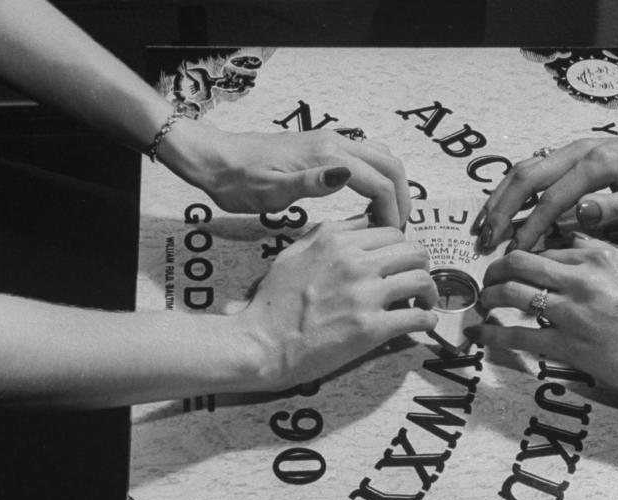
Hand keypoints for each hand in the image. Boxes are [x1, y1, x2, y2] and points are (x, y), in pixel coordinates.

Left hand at [160, 122, 411, 227]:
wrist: (214, 158)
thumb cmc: (237, 181)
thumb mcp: (269, 191)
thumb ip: (309, 184)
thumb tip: (345, 176)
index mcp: (327, 155)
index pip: (381, 183)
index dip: (393, 213)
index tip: (392, 240)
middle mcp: (335, 142)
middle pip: (391, 166)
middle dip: (403, 199)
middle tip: (398, 232)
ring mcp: (331, 141)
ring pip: (382, 158)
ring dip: (394, 187)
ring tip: (387, 219)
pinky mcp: (324, 146)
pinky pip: (367, 157)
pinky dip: (379, 178)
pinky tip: (368, 203)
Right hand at [233, 217, 437, 391]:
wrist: (260, 345)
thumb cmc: (273, 304)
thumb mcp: (294, 253)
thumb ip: (329, 234)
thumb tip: (361, 224)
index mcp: (336, 240)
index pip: (390, 230)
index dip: (400, 247)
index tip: (400, 261)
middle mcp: (353, 261)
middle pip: (414, 250)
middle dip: (420, 265)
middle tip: (416, 280)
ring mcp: (364, 294)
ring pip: (422, 279)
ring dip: (429, 292)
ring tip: (423, 302)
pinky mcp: (371, 327)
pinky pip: (418, 317)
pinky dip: (427, 320)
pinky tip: (422, 324)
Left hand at [466, 235, 617, 408]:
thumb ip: (609, 258)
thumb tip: (586, 250)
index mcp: (599, 256)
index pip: (546, 242)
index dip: (524, 249)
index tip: (512, 257)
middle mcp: (581, 276)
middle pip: (520, 260)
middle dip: (496, 268)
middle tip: (489, 277)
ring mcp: (571, 310)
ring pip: (511, 291)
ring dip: (489, 296)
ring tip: (483, 302)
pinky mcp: (566, 344)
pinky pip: (517, 334)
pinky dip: (492, 333)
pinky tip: (480, 333)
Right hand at [476, 125, 617, 251]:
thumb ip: (614, 207)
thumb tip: (578, 214)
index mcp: (596, 165)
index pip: (552, 199)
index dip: (530, 226)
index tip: (515, 251)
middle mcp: (577, 152)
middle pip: (526, 177)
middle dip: (501, 210)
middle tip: (485, 239)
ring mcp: (571, 150)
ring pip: (523, 169)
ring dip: (500, 197)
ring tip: (483, 225)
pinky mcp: (571, 154)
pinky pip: (533, 169)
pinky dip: (511, 188)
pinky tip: (501, 208)